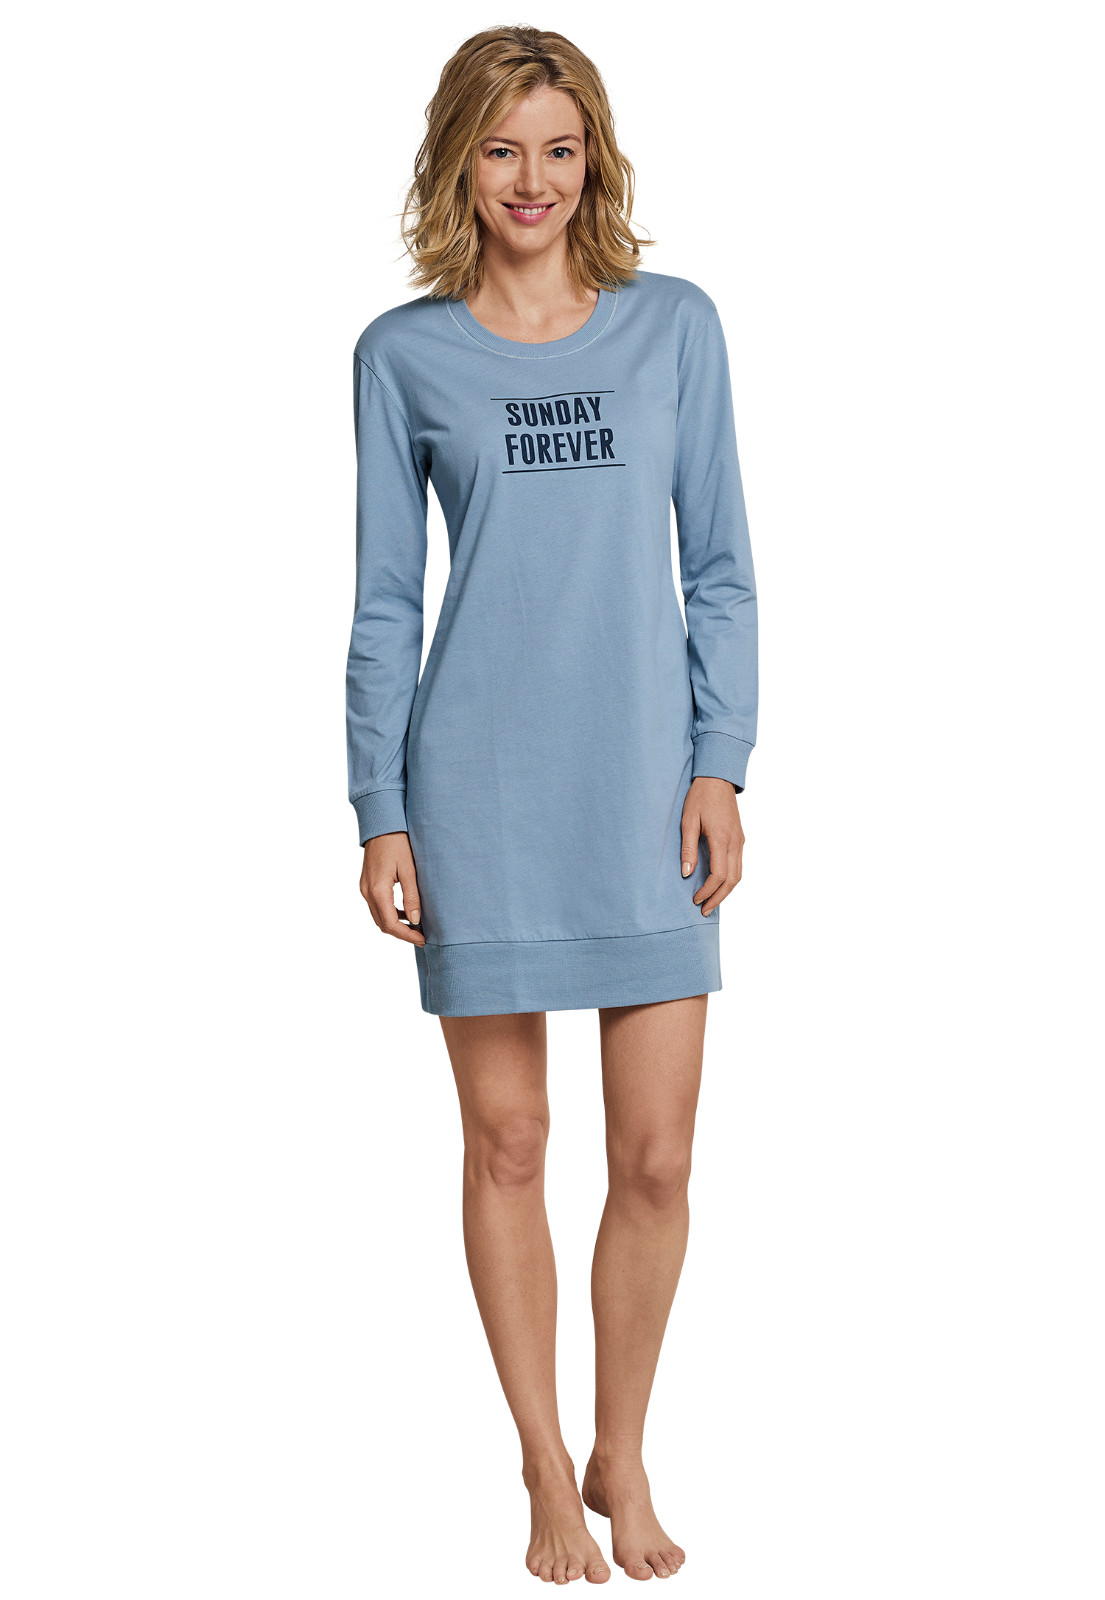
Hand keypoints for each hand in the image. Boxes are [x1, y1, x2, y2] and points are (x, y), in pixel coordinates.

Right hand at [360, 832, 425, 945]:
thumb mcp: (409, 870)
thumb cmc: (397, 843)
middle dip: (402, 934)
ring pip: (378, 917)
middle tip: (421, 937)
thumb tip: (415, 920)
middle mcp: (367, 892)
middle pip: (382, 924)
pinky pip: (376, 906)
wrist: (381, 825)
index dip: (407, 935)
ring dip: (396, 925)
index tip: (422, 940)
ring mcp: (364, 888)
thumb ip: (412, 896)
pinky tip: (405, 911)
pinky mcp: (366, 884)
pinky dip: (390, 913)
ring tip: (416, 927)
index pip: (391, 924)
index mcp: (378, 890)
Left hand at [681, 778, 744, 914]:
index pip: (719, 875)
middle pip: (732, 880)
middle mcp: (735, 842)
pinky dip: (730, 879)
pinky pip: (738, 865)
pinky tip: (718, 884)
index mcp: (721, 838)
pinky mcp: (740, 839)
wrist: (718, 778)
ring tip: (711, 902)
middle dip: (718, 898)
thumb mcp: (688, 821)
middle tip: (704, 910)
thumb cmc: (700, 797)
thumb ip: (688, 848)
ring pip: (738, 875)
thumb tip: (686, 873)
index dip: (707, 891)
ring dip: (726, 891)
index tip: (695, 899)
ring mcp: (740, 841)